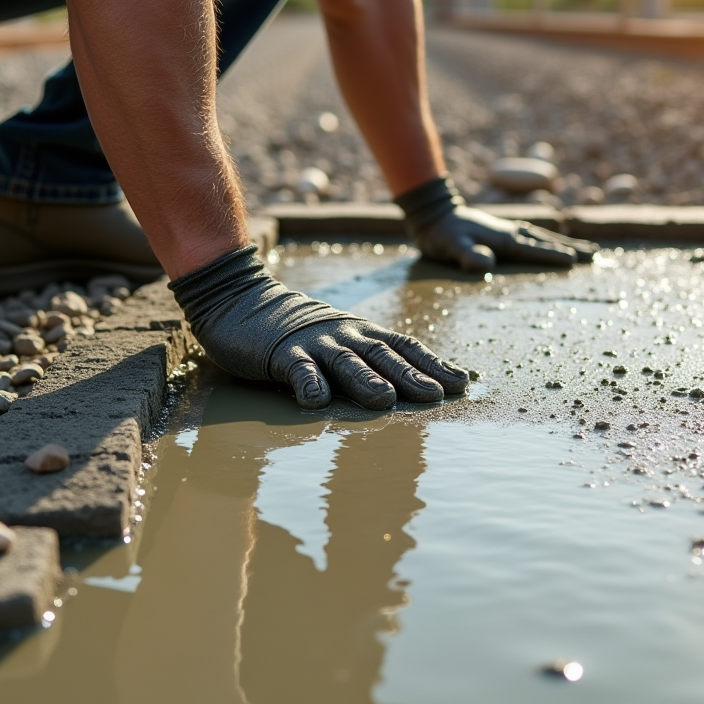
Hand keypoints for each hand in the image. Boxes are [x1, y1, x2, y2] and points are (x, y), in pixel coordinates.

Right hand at [170, 246, 469, 409]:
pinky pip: (297, 370)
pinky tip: (316, 402)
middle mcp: (345, 336)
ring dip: (365, 380)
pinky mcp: (282, 353)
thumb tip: (412, 389)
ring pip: (345, 362)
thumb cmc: (299, 332)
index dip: (434, 365)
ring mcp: (314, 343)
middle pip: (383, 356)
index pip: (405, 347)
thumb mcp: (340, 343)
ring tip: (384, 400)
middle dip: (411, 376)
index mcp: (363, 334)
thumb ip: (370, 362)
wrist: (243, 300)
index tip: (461, 384)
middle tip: (436, 395)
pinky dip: (308, 384)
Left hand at [396, 177, 597, 271]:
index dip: (553, 256)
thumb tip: (485, 263)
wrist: (432, 212)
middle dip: (571, 248)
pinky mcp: (501, 231)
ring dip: (564, 243)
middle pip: (546, 242)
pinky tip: (550, 242)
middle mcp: (510, 233)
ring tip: (585, 250)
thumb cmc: (440, 234)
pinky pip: (532, 236)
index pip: (533, 250)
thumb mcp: (450, 246)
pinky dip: (546, 240)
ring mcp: (507, 230)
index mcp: (503, 240)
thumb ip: (467, 254)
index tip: (574, 261)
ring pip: (542, 238)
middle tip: (596, 255)